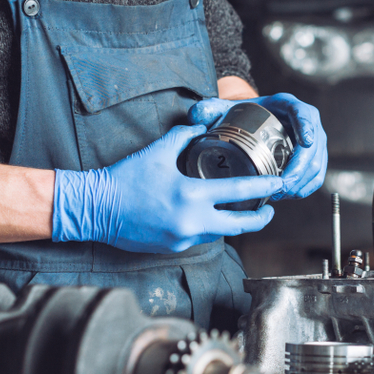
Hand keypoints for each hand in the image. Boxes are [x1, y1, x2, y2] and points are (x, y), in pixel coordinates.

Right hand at [51, 125, 281, 253]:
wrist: (95, 208)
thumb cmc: (124, 179)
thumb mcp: (157, 151)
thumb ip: (183, 136)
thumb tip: (200, 125)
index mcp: (191, 195)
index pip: (239, 192)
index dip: (263, 187)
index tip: (278, 184)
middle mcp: (191, 221)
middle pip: (239, 225)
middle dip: (259, 219)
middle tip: (270, 210)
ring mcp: (182, 238)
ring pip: (219, 232)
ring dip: (230, 223)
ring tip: (240, 211)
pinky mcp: (172, 247)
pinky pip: (198, 237)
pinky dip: (205, 227)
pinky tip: (204, 217)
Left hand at [188, 94, 327, 199]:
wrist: (251, 122)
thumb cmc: (241, 115)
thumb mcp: (226, 109)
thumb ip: (210, 109)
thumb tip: (198, 115)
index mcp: (287, 105)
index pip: (304, 113)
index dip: (307, 127)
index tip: (305, 142)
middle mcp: (305, 122)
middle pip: (314, 145)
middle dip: (301, 168)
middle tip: (283, 185)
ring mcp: (312, 141)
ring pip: (317, 163)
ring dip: (303, 181)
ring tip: (281, 194)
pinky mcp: (312, 158)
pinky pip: (316, 175)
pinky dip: (305, 187)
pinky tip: (290, 195)